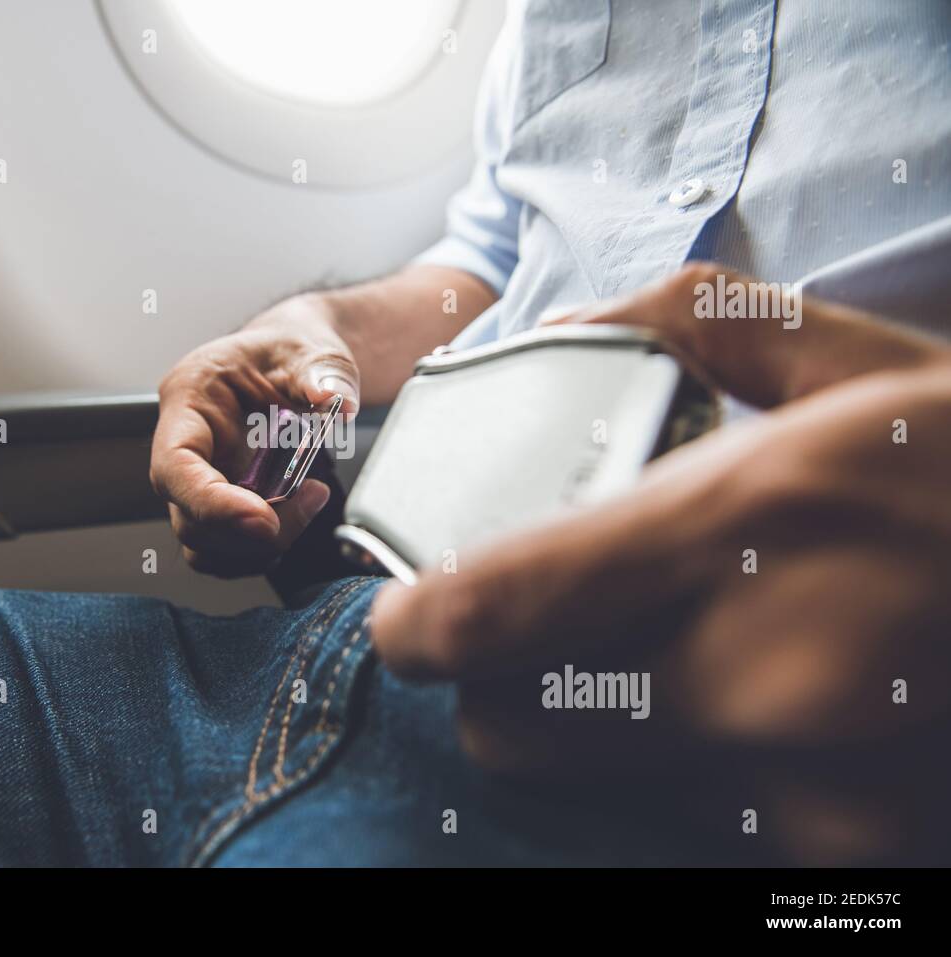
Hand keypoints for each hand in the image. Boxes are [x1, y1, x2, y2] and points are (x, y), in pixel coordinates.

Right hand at [150, 294, 358, 576]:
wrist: (291, 359)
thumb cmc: (288, 349)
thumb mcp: (311, 348)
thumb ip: (322, 372)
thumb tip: (336, 401)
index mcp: (190, 398)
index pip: (174, 465)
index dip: (211, 503)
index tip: (263, 519)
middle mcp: (183, 444)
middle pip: (189, 516)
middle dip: (250, 530)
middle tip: (311, 500)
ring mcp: (198, 478)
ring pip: (203, 543)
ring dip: (257, 547)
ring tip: (310, 502)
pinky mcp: (219, 501)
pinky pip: (223, 548)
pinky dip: (260, 551)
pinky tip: (298, 516)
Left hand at [371, 264, 950, 862]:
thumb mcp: (863, 357)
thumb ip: (694, 323)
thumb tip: (564, 331)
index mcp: (747, 525)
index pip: (490, 613)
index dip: (416, 622)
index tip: (406, 615)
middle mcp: (764, 679)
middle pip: (510, 724)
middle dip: (493, 679)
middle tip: (533, 628)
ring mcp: (812, 792)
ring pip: (588, 783)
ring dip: (577, 726)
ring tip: (653, 658)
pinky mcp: (852, 858)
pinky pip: (687, 824)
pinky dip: (677, 772)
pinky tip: (740, 712)